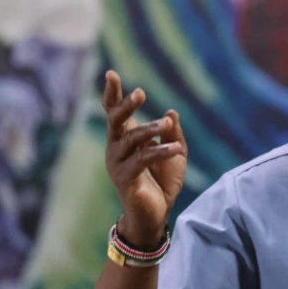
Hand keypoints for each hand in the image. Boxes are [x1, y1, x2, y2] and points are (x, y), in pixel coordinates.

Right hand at [102, 70, 187, 248]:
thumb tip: (172, 111)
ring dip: (150, 130)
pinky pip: (142, 160)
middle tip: (140, 93)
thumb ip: (173, 133)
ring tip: (167, 123)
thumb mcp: (176, 153)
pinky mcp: (126, 179)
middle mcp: (117, 149)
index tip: (111, 74)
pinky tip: (175, 148)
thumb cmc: (162, 181)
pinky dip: (160, 152)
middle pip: (115, 122)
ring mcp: (119, 164)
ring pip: (131, 140)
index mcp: (126, 140)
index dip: (112, 94)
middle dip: (126, 106)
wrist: (156, 214)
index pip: (115, 113)